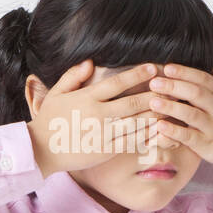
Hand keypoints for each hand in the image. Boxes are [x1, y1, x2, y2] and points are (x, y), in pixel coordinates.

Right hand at [27, 61, 161, 176]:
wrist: (40, 151)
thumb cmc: (48, 120)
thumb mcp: (56, 93)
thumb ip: (73, 76)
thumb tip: (90, 62)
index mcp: (87, 98)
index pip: (117, 83)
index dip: (137, 74)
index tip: (153, 68)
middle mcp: (97, 115)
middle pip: (133, 102)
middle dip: (155, 94)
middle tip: (172, 87)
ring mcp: (103, 134)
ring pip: (136, 122)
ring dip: (156, 114)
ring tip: (172, 107)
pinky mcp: (106, 151)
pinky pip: (132, 142)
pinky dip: (148, 135)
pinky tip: (160, 129)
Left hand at [144, 49, 212, 176]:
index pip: (203, 79)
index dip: (185, 72)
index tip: (166, 67)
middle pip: (197, 93)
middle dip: (175, 86)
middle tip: (153, 82)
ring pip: (192, 115)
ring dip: (172, 108)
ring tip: (153, 102)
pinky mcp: (207, 144)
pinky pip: (190, 137)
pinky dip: (174, 132)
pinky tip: (160, 127)